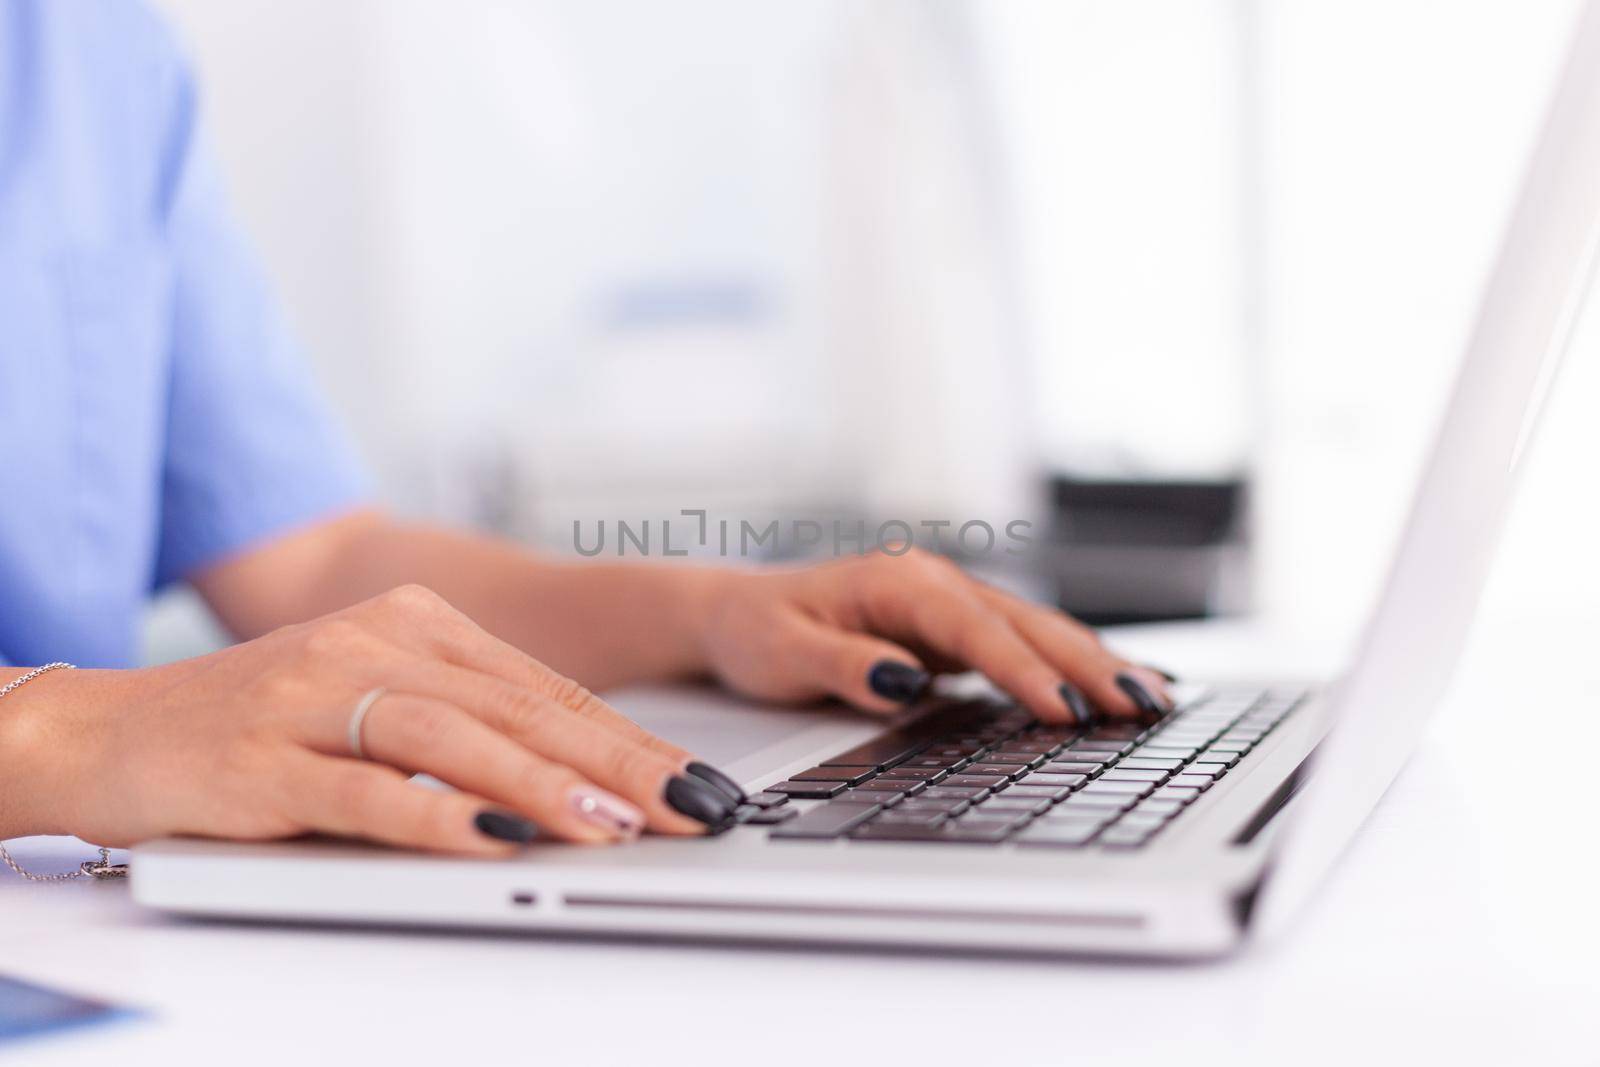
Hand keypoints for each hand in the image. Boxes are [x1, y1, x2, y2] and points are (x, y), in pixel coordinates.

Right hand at [0, 586, 746, 851]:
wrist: (108, 728)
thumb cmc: (259, 723)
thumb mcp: (372, 701)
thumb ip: (463, 724)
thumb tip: (581, 779)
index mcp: (412, 624)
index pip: (543, 688)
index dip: (626, 738)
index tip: (691, 781)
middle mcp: (371, 645)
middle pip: (517, 708)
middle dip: (613, 765)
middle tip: (686, 807)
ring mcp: (314, 698)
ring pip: (452, 741)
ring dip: (542, 787)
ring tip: (613, 828)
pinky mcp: (262, 760)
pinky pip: (363, 791)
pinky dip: (432, 818)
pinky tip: (490, 841)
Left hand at [695, 549, 1173, 722]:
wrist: (737, 614)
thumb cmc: (757, 631)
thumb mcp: (783, 654)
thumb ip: (845, 665)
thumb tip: (905, 678)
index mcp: (898, 582)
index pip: (974, 628)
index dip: (1024, 670)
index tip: (1065, 709)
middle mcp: (934, 585)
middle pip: (1024, 624)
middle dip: (1088, 664)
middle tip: (1145, 706)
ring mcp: (948, 605)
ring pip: (1035, 632)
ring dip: (1093, 664)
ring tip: (1154, 700)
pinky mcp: (953, 631)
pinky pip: (1022, 647)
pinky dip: (1070, 666)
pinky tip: (1113, 686)